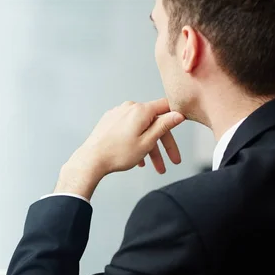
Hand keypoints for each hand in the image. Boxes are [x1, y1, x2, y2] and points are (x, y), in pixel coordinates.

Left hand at [55, 98, 184, 198]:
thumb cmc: (118, 154)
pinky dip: (137, 143)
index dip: (177, 116)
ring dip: (151, 148)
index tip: (183, 126)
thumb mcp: (147, 142)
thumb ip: (164, 126)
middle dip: (164, 144)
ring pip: (142, 129)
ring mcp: (118, 114)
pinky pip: (130, 130)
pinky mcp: (110, 121)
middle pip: (154, 122)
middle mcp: (129, 108)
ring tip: (156, 168)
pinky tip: (139, 161)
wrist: (91, 160)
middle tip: (173, 162)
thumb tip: (179, 113)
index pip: (166, 106)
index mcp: (140, 110)